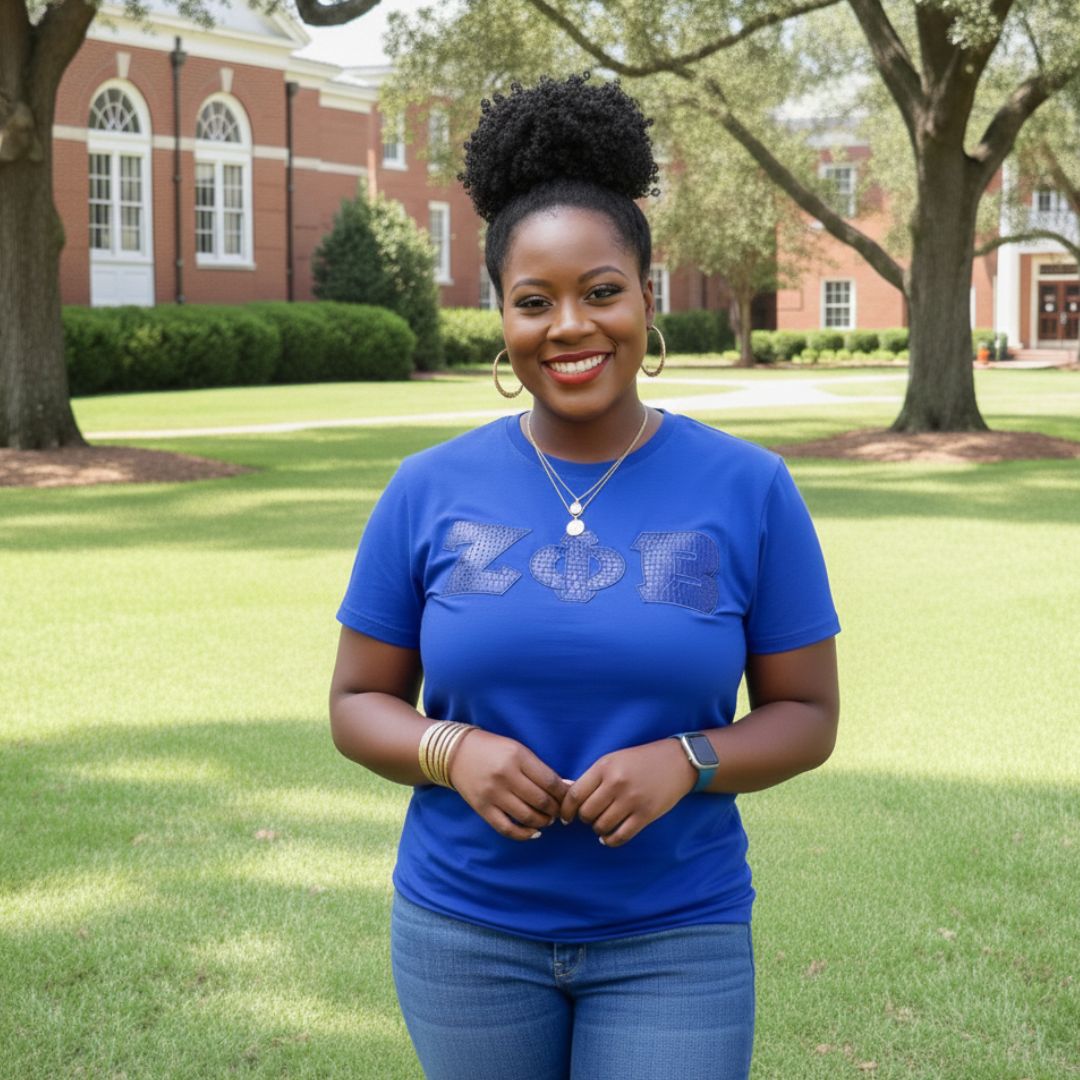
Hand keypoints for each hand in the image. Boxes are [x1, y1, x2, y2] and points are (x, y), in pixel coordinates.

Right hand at [447, 729, 571, 841]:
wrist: (457, 753)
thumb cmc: (494, 749)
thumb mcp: (518, 750)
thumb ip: (540, 769)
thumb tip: (567, 787)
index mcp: (517, 757)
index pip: (550, 782)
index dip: (565, 794)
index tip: (570, 799)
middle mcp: (505, 775)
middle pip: (541, 801)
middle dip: (556, 809)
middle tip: (560, 811)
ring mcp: (493, 794)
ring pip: (527, 817)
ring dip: (544, 822)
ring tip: (548, 819)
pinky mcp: (482, 808)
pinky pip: (507, 828)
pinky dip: (524, 834)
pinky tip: (534, 832)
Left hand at [557, 740, 696, 847]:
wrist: (676, 761)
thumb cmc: (640, 760)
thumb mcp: (612, 760)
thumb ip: (591, 778)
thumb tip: (566, 798)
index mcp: (604, 767)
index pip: (574, 794)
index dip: (566, 810)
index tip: (566, 817)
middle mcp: (616, 783)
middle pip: (586, 813)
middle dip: (584, 818)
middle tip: (589, 817)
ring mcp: (632, 800)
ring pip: (601, 826)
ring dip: (597, 829)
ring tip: (601, 824)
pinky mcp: (645, 815)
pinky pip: (620, 836)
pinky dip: (610, 840)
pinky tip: (608, 836)